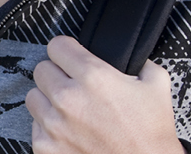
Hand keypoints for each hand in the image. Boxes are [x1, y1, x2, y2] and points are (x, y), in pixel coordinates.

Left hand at [26, 36, 183, 153]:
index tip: (71, 57)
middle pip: (41, 70)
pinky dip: (48, 128)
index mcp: (93, 77)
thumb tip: (130, 55)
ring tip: (70, 110)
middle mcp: (68, 98)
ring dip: (49, 101)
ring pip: (33, 97)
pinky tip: (69, 131)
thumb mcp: (156, 86)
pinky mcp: (46, 147)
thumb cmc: (150, 135)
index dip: (67, 51)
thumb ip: (139, 62)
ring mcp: (54, 124)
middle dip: (57, 75)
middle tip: (73, 86)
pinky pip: (35, 127)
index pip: (57, 46)